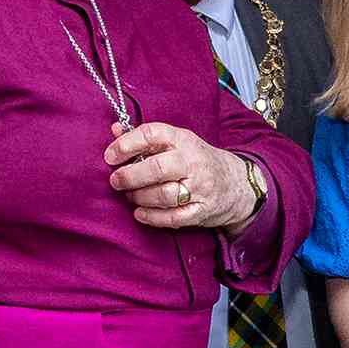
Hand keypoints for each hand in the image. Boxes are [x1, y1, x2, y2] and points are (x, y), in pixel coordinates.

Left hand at [105, 120, 257, 233]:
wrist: (238, 184)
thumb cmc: (199, 161)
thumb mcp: (178, 143)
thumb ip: (147, 138)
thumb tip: (115, 129)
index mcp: (184, 140)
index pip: (153, 134)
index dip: (127, 144)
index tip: (110, 155)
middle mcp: (193, 162)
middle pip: (157, 168)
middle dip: (130, 176)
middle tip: (115, 180)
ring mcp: (200, 188)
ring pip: (163, 195)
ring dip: (139, 197)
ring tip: (130, 196)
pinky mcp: (201, 211)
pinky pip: (173, 218)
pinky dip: (152, 217)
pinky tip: (139, 213)